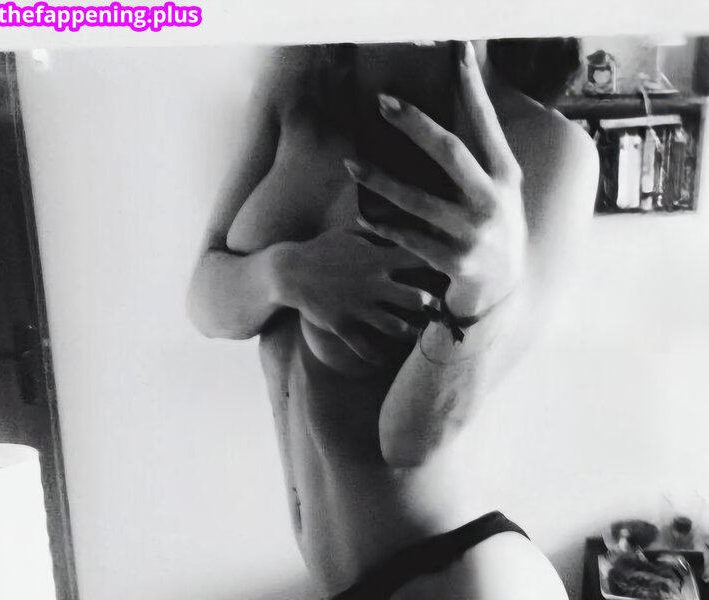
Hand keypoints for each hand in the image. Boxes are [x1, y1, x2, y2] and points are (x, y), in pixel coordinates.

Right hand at [282, 226, 433, 365]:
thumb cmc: (322, 250)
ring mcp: (357, 307)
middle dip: (429, 307)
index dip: (439, 264)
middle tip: (437, 311)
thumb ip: (378, 233)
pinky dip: (376, 356)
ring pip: (395, 327)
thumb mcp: (349, 234)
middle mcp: (371, 284)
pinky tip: (384, 360)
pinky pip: (364, 347)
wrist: (289, 272)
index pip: (418, 259)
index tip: (450, 271)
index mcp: (376, 259)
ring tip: (415, 335)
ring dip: (409, 334)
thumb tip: (402, 224)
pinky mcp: (342, 325)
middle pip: (415, 299)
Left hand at [344, 42, 527, 320]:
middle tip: (382, 103)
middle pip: (450, 153)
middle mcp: (493, 201)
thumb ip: (478, 158)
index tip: (458, 51)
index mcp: (506, 176)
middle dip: (415, 125)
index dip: (472, 87)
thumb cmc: (493, 230)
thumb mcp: (499, 191)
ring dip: (382, 180)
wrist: (503, 291)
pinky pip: (410, 238)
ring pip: (420, 200)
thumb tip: (446, 114)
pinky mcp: (455, 262)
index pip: (486, 123)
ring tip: (352, 163)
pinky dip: (385, 225)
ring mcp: (473, 233)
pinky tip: (364, 213)